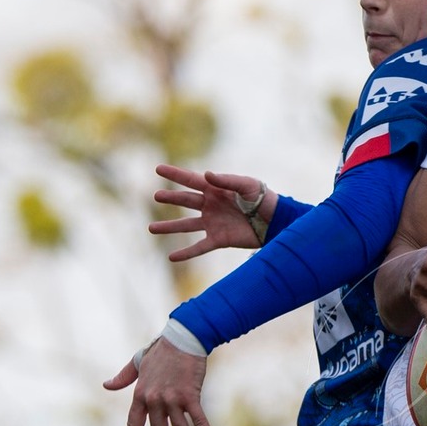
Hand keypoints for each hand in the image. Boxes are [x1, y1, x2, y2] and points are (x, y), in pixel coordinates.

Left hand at [103, 338, 215, 425]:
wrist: (183, 337)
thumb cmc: (161, 349)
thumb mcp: (138, 362)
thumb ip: (124, 377)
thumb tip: (106, 385)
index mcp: (140, 394)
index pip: (134, 424)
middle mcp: (155, 400)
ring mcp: (173, 399)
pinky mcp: (191, 396)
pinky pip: (199, 420)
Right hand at [148, 164, 277, 260]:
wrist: (275, 222)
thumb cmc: (263, 199)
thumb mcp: (247, 185)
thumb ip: (226, 180)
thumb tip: (206, 175)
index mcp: (216, 189)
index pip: (191, 180)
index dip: (175, 174)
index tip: (158, 169)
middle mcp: (211, 205)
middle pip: (186, 201)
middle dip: (171, 198)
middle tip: (156, 196)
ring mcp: (213, 223)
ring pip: (186, 225)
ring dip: (169, 227)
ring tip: (151, 229)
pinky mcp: (219, 239)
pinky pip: (199, 247)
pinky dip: (186, 253)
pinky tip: (171, 257)